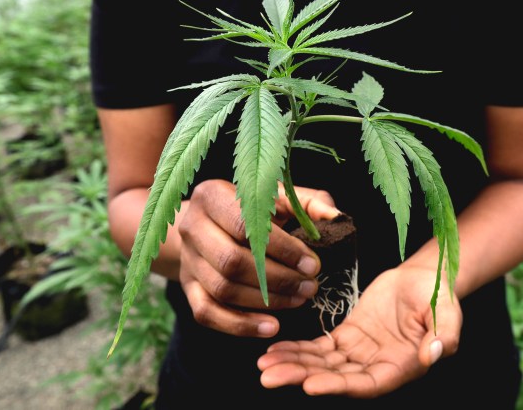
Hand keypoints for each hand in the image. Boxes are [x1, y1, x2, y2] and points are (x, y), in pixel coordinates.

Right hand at [178, 179, 339, 337]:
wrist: (210, 224)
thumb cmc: (253, 209)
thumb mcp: (280, 196)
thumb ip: (308, 203)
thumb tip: (335, 217)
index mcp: (213, 195)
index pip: (246, 225)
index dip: (282, 249)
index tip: (313, 264)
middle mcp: (192, 227)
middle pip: (232, 261)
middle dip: (277, 278)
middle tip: (310, 287)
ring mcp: (188, 260)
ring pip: (223, 289)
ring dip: (266, 301)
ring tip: (298, 301)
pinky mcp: (188, 288)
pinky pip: (208, 314)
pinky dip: (241, 325)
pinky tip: (272, 327)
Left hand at [257, 264, 461, 397]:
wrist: (425, 278)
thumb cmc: (440, 296)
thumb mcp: (448, 312)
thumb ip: (443, 335)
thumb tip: (432, 354)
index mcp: (401, 367)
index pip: (366, 384)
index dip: (338, 386)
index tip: (310, 385)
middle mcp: (376, 366)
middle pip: (335, 378)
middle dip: (302, 377)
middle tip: (270, 375)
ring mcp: (360, 353)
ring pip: (322, 365)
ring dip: (293, 365)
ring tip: (264, 364)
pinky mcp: (348, 337)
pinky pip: (319, 348)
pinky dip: (297, 350)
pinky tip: (275, 350)